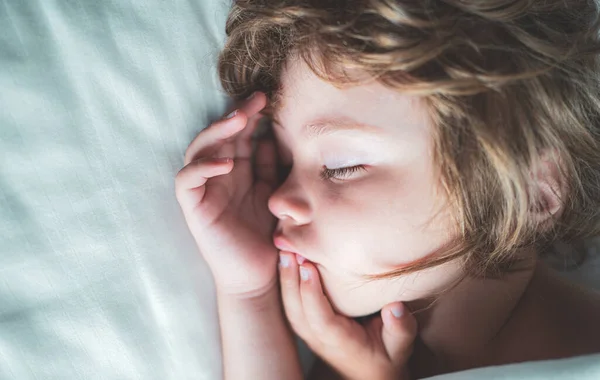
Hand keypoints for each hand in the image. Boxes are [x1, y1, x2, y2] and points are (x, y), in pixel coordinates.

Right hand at [176, 92, 279, 296]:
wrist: (258, 275)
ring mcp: (203, 190)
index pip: (238, 135)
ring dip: (217, 132)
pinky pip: (187, 181)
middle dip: (235, 115)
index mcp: (237, 170)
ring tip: (239, 121)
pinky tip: (225, 163)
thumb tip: (271, 135)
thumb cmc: (265, 235)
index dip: (249, 115)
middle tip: (256, 100)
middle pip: (217, 136)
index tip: (268, 99)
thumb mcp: (273, 194)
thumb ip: (269, 167)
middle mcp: (217, 176)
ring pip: (198, 150)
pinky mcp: (193, 209)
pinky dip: (202, 167)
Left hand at [278, 252, 417, 379]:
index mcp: (341, 342)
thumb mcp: (400, 346)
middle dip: (291, 280)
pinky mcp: (306, 326)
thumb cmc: (386, 357)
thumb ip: (400, 329)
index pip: (321, 319)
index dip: (312, 293)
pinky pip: (291, 305)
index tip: (308, 267)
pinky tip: (287, 261)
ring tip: (284, 251)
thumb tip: (396, 307)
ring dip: (285, 279)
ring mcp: (310, 334)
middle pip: (297, 311)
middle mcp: (320, 339)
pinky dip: (286, 283)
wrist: (369, 374)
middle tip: (289, 250)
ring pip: (290, 307)